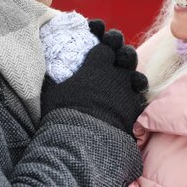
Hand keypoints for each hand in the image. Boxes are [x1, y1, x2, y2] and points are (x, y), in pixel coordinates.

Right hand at [41, 20, 147, 136]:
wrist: (84, 140)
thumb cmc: (64, 113)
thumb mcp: (52, 92)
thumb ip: (53, 79)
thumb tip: (46, 74)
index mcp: (97, 66)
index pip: (105, 47)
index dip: (102, 46)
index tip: (97, 48)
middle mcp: (116, 75)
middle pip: (126, 54)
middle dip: (121, 53)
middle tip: (115, 58)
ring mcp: (129, 92)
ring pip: (138, 77)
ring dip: (131, 77)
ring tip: (125, 82)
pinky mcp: (136, 110)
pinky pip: (141, 100)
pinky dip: (135, 100)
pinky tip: (129, 103)